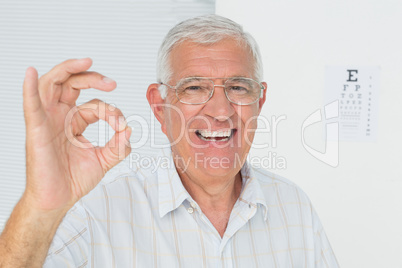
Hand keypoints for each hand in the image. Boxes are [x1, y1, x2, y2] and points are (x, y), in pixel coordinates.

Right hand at [22, 58, 131, 210]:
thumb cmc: (73, 179)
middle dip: (93, 78)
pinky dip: (30, 87)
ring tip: (87, 62)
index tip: (122, 127)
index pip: (95, 105)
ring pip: (53, 84)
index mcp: (74, 121)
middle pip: (72, 84)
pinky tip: (32, 73)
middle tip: (111, 83)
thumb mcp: (104, 160)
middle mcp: (60, 116)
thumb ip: (119, 146)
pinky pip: (31, 104)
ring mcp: (47, 120)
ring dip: (69, 69)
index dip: (111, 112)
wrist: (58, 200)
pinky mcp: (36, 129)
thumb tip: (129, 130)